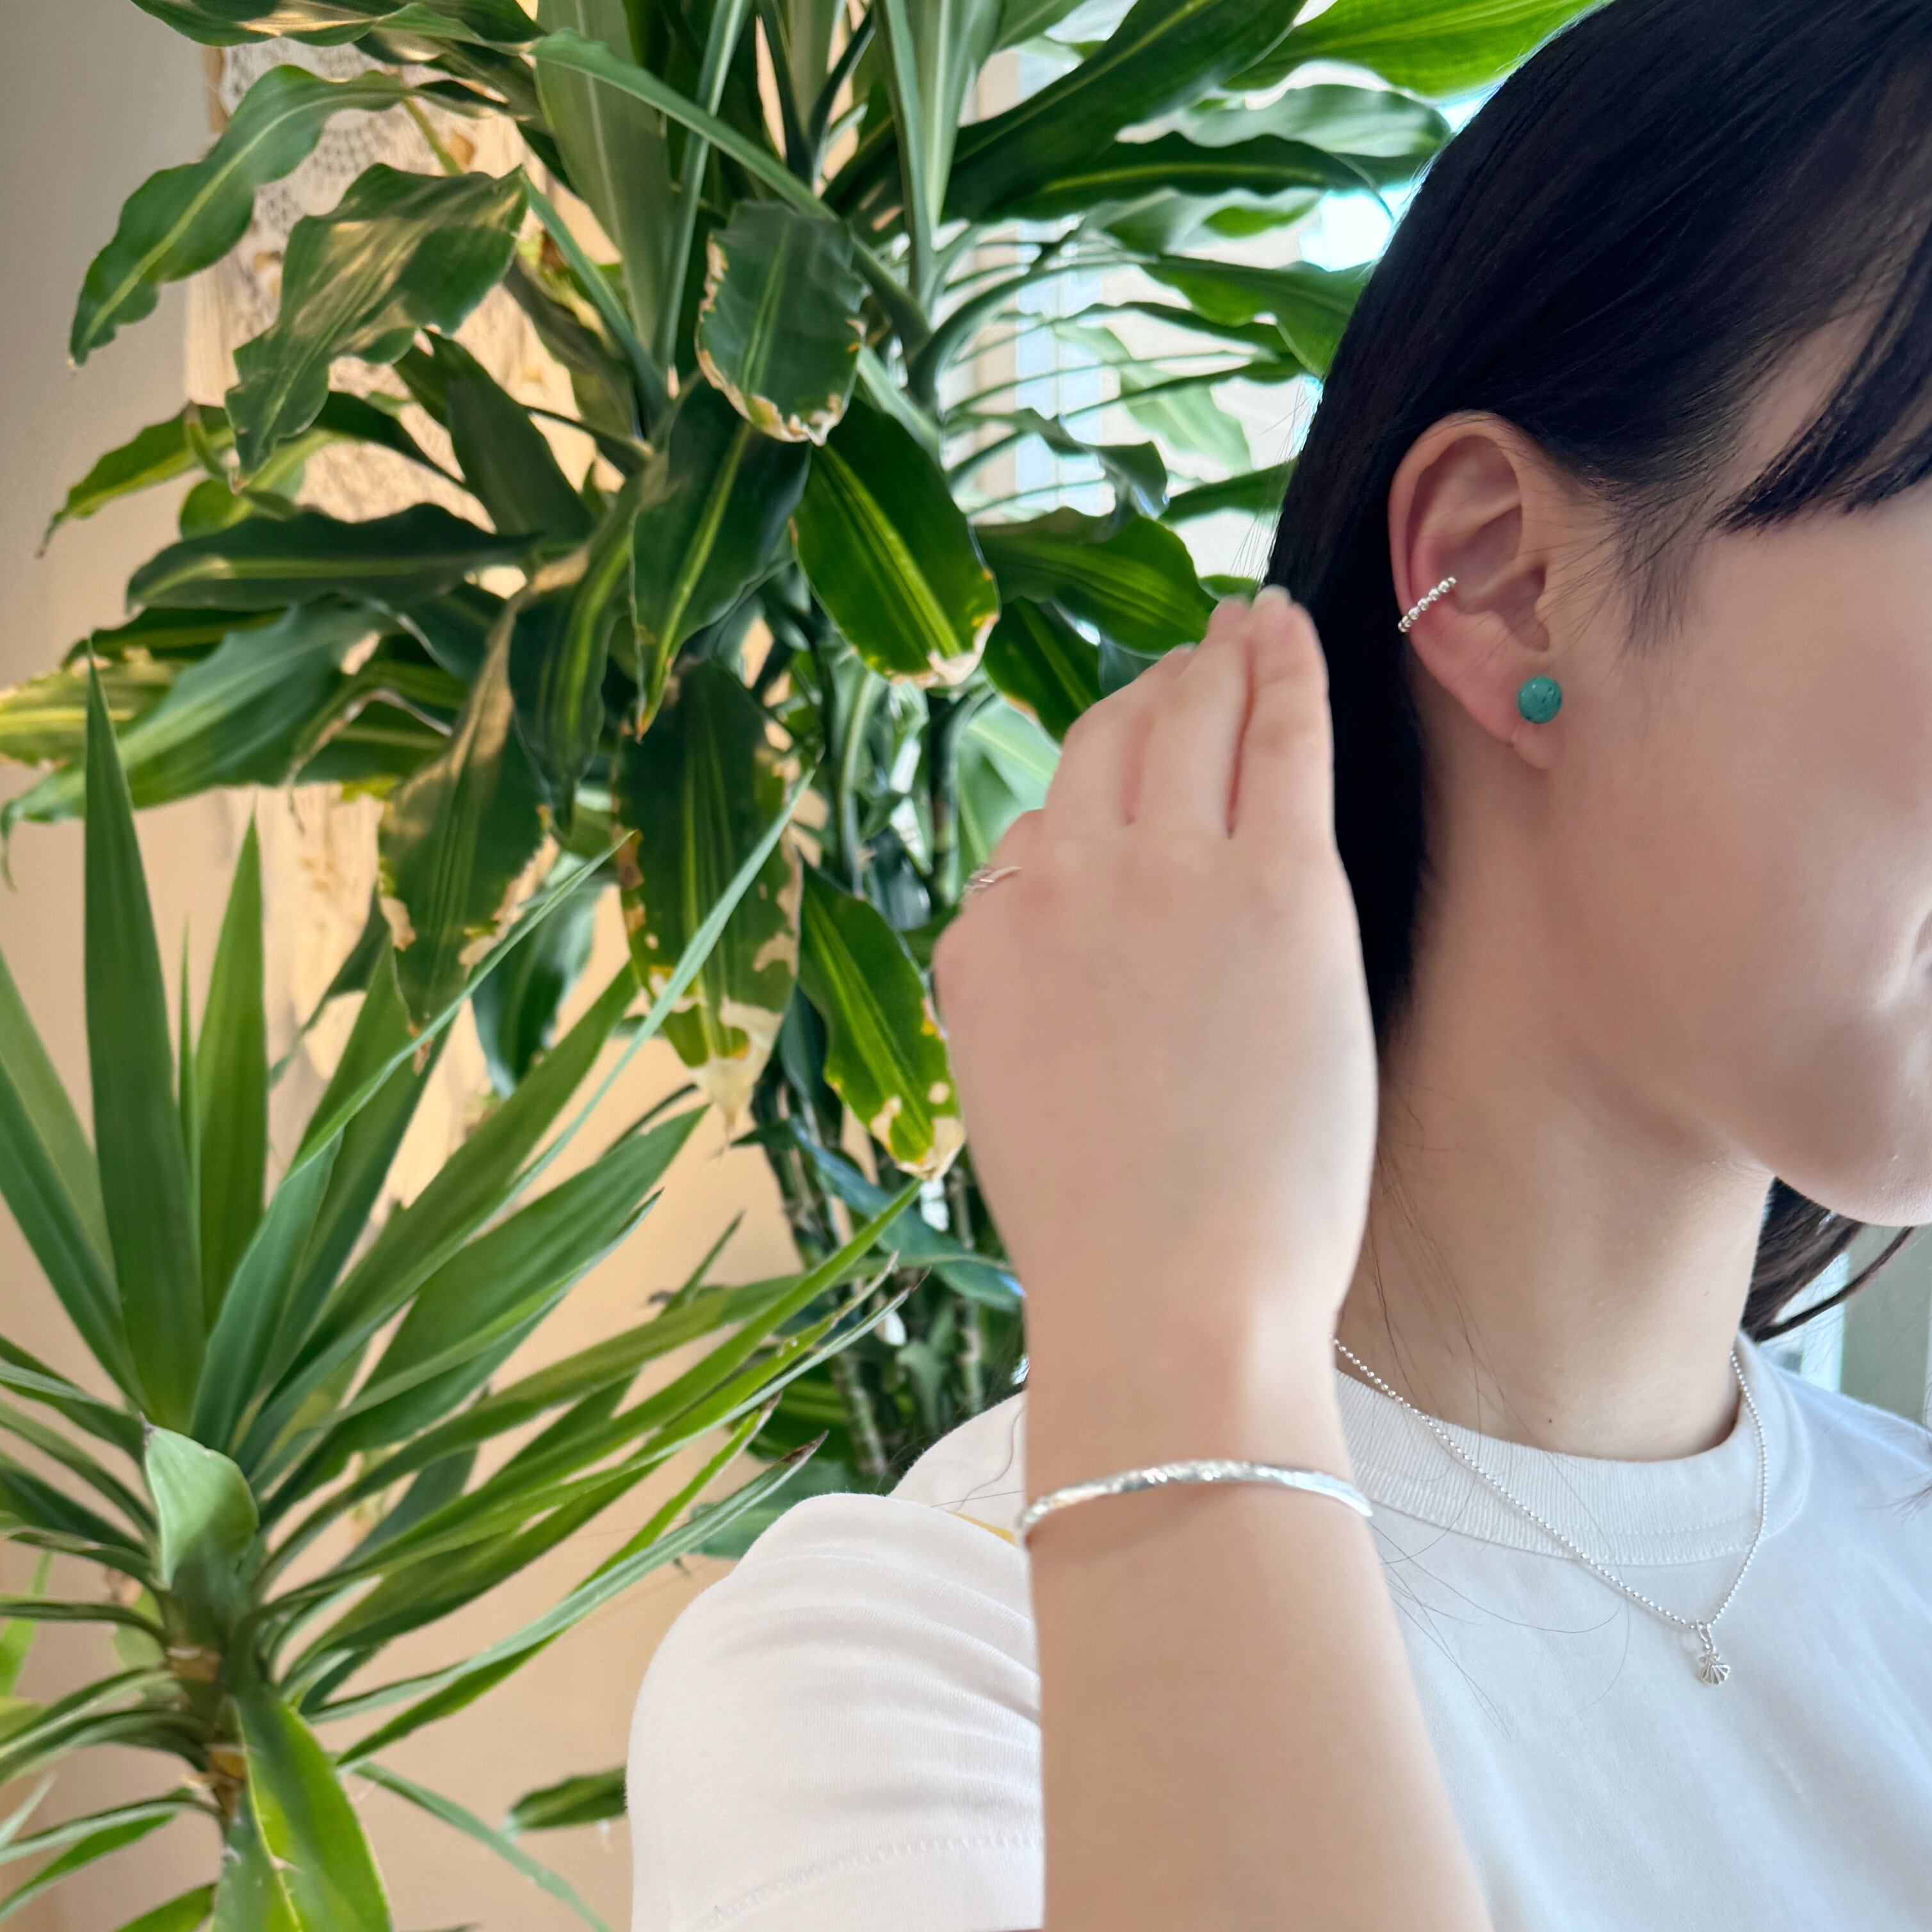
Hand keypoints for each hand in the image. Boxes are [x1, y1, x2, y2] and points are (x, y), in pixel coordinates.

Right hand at [932, 589, 1377, 1477]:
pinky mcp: (1277, 883)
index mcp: (984, 945)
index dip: (1091, 801)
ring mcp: (1165, 874)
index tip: (1129, 773)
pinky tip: (1289, 626)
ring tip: (1240, 631)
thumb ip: (1029, 999)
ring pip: (1184, 719)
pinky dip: (1281, 665)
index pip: (1037, 833)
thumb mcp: (1016, 1103)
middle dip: (1147, 697)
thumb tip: (1053, 936)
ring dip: (1211, 663)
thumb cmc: (1112, 1242)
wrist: (1173, 1303)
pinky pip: (1277, 735)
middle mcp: (1057, 885)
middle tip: (1189, 666)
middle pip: (1102, 749)